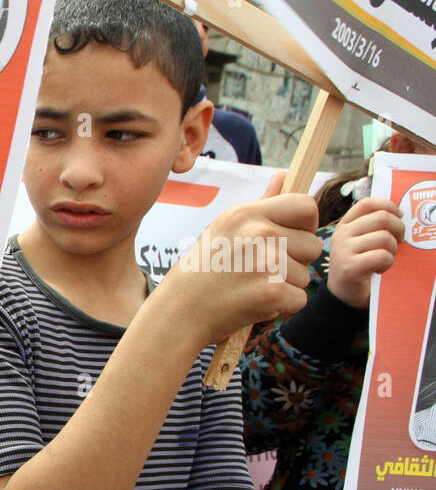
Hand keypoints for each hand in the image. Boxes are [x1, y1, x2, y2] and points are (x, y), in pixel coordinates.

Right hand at [163, 172, 318, 345]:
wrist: (177, 314)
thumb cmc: (201, 273)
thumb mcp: (224, 230)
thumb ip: (260, 206)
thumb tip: (283, 175)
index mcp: (245, 214)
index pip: (306, 206)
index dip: (305, 226)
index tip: (289, 240)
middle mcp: (258, 233)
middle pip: (312, 245)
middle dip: (295, 263)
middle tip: (260, 273)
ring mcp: (266, 263)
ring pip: (305, 276)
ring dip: (285, 288)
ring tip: (250, 290)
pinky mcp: (272, 292)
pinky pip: (299, 300)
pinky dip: (281, 309)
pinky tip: (254, 306)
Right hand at [325, 196, 403, 308]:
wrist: (344, 295)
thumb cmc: (360, 265)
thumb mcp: (362, 241)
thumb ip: (375, 227)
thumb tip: (402, 215)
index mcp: (345, 225)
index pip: (368, 203)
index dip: (388, 205)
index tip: (399, 216)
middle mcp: (341, 235)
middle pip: (382, 218)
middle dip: (399, 229)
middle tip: (399, 242)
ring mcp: (343, 250)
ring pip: (385, 238)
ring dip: (393, 250)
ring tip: (386, 258)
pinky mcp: (350, 267)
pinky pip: (382, 256)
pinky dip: (388, 263)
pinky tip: (379, 269)